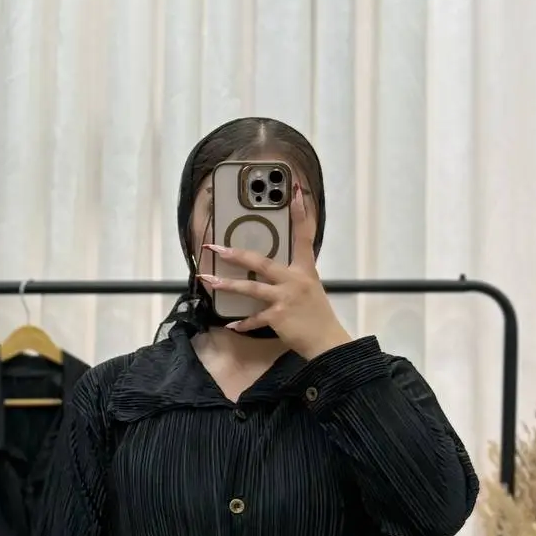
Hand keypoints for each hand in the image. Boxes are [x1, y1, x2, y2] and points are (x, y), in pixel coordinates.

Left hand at [199, 184, 351, 358]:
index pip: (305, 236)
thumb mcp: (310, 289)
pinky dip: (243, 323)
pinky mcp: (277, 316)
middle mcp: (295, 280)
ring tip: (207, 280)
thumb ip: (293, 277)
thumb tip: (273, 273)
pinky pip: (254, 318)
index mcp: (305, 270)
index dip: (301, 214)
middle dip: (236, 254)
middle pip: (261, 262)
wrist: (327, 342)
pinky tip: (231, 325)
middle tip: (215, 247)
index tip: (296, 193)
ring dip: (227, 285)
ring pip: (250, 288)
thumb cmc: (317, 316)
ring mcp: (285, 298)